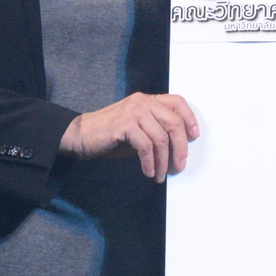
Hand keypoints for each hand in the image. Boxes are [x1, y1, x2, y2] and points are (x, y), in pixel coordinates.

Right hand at [60, 91, 201, 178]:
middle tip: (180, 165)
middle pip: (173, 123)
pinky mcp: (124, 124)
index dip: (189, 118)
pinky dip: (150, 163)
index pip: (177, 102)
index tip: (194, 136)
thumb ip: (156, 130)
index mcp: (148, 100)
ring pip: (161, 138)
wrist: (81, 135)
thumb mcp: (138, 128)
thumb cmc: (111, 134)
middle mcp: (142, 102)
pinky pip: (146, 147)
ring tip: (160, 175)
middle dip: (180, 147)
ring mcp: (133, 111)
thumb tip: (179, 147)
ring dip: (163, 161)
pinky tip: (148, 171)